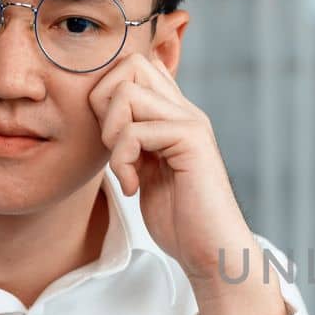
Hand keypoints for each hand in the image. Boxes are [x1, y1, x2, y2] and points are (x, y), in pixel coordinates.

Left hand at [88, 52, 287, 314]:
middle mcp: (184, 110)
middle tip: (112, 146)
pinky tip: (134, 186)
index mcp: (174, 114)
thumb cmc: (180, 218)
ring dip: (111, 133)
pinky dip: (122, 161)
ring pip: (127, 92)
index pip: (136, 66)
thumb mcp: (147, 170)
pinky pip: (136, 130)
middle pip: (130, 64)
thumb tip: (102, 118)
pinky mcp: (191, 140)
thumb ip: (133, 140)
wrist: (211, 250)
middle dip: (103, 102)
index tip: (110, 138)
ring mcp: (190, 122)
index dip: (107, 91)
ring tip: (124, 168)